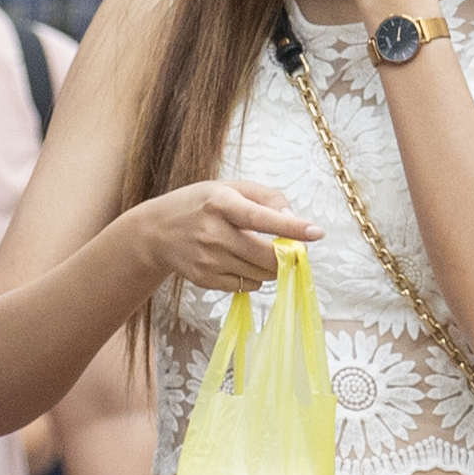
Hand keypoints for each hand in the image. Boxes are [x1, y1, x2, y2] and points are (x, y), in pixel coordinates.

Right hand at [125, 177, 324, 299]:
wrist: (155, 232)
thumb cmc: (199, 204)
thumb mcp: (229, 188)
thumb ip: (265, 198)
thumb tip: (293, 218)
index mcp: (220, 202)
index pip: (260, 218)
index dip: (291, 227)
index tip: (317, 233)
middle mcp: (213, 232)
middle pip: (266, 256)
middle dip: (286, 256)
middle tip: (290, 249)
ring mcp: (207, 259)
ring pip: (260, 275)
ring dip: (270, 267)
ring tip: (256, 251)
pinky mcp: (204, 279)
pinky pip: (245, 286)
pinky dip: (252, 277)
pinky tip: (238, 262)